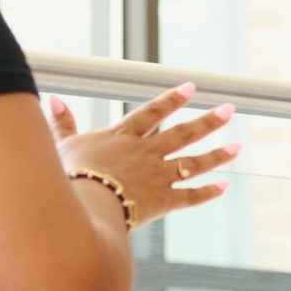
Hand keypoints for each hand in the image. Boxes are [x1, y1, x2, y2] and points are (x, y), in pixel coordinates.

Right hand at [52, 84, 239, 226]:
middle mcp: (147, 153)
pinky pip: (190, 197)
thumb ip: (63, 124)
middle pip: (183, 133)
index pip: (153, 112)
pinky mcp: (163, 201)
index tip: (191, 87)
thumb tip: (52, 99)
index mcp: (124, 137)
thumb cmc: (69, 175)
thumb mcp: (64, 146)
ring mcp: (158, 176)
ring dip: (217, 154)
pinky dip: (208, 192)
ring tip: (238, 146)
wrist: (85, 203)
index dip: (172, 99)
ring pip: (193, 162)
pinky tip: (225, 186)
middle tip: (230, 109)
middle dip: (208, 120)